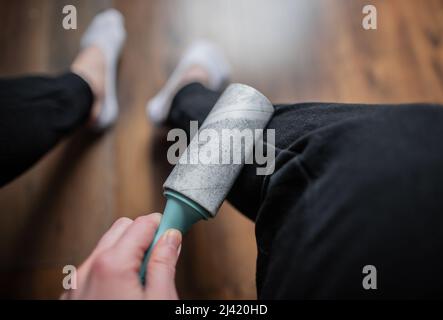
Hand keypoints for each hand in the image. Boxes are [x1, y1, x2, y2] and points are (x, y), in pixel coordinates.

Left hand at [61, 213, 181, 299]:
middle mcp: (88, 270)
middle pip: (121, 229)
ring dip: (126, 255)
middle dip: (142, 238)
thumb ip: (164, 264)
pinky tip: (122, 292)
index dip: (162, 225)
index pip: (142, 223)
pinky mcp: (72, 297)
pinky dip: (109, 272)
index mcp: (111, 266)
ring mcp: (76, 284)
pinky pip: (92, 270)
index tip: (173, 230)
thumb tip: (170, 238)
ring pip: (106, 249)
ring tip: (140, 282)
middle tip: (158, 260)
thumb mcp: (160, 300)